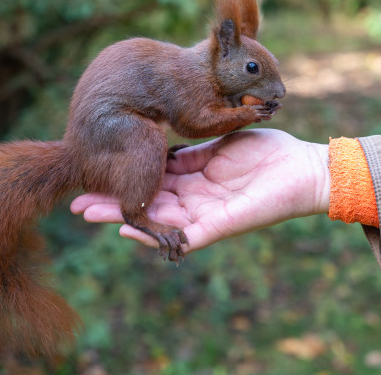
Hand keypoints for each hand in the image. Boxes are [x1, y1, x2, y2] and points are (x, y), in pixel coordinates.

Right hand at [70, 129, 329, 253]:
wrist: (304, 167)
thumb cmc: (269, 153)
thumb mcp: (220, 146)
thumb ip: (192, 155)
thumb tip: (162, 153)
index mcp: (196, 179)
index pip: (153, 181)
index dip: (126, 178)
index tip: (97, 173)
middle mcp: (196, 200)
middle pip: (148, 203)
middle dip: (113, 202)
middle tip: (76, 202)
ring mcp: (205, 216)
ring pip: (157, 221)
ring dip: (123, 218)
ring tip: (88, 212)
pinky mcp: (220, 227)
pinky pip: (182, 235)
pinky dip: (154, 234)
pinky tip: (126, 228)